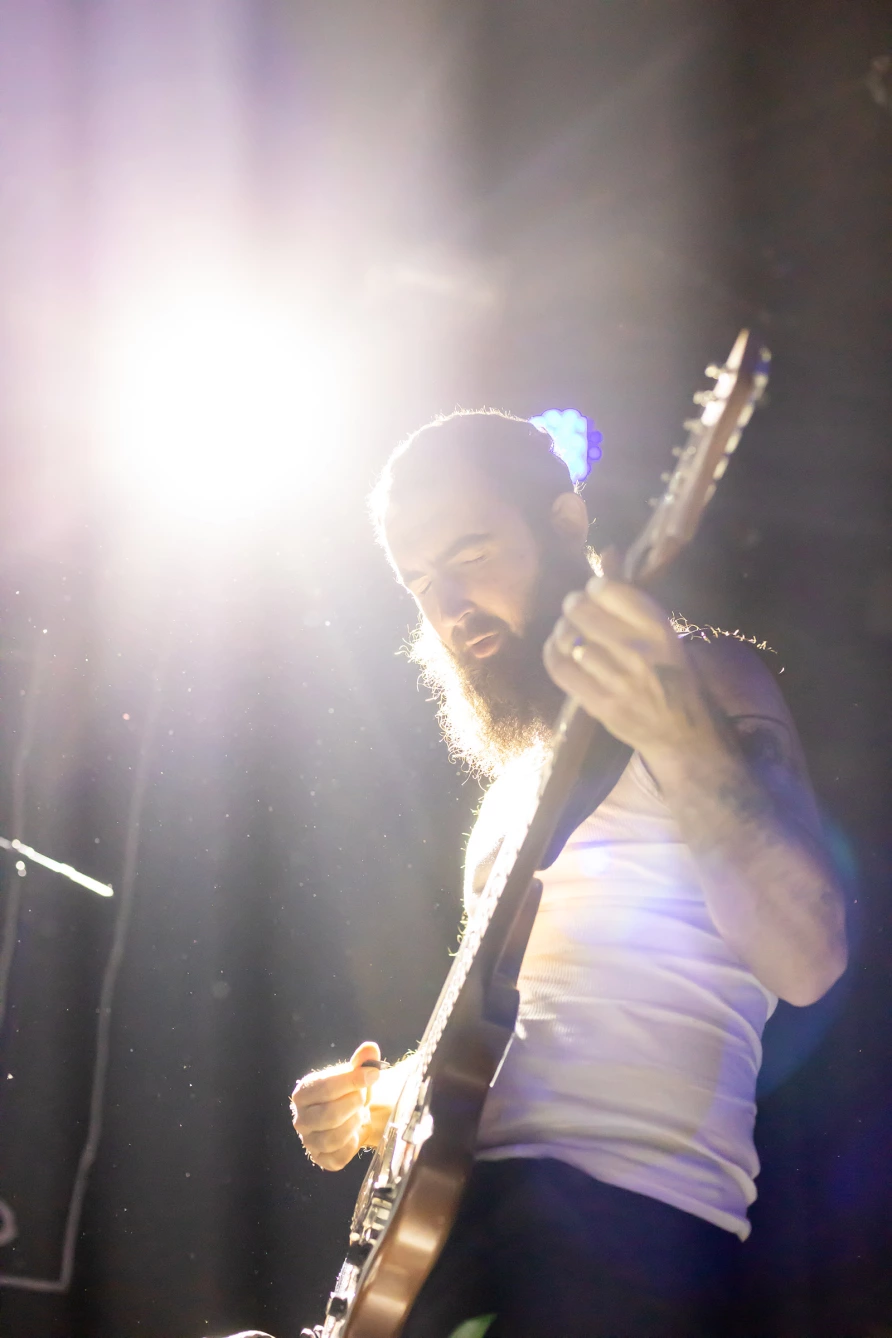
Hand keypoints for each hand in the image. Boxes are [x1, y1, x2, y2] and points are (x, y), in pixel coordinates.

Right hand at [290, 1041, 386, 1170]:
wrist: (353, 1115)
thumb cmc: (351, 1092)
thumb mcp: (356, 1073)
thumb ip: (362, 1061)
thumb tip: (370, 1049)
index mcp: (304, 1093)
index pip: (325, 1087)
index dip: (352, 1080)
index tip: (374, 1074)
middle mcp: (301, 1119)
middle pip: (328, 1115)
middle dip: (354, 1105)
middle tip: (364, 1098)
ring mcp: (309, 1141)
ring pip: (333, 1138)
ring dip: (354, 1124)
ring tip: (360, 1114)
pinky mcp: (321, 1159)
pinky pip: (338, 1158)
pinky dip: (354, 1144)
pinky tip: (357, 1132)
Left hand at [543, 577, 710, 755]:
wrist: (684, 734)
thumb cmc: (673, 675)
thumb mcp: (660, 632)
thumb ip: (629, 595)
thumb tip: (607, 552)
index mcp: (659, 629)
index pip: (609, 590)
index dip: (595, 586)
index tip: (595, 592)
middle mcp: (639, 652)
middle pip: (582, 612)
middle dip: (573, 606)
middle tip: (575, 610)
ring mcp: (619, 680)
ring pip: (568, 640)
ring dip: (562, 631)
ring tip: (568, 631)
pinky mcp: (600, 704)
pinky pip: (561, 669)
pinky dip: (552, 654)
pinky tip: (556, 649)